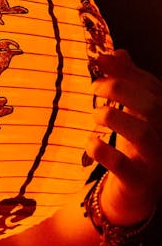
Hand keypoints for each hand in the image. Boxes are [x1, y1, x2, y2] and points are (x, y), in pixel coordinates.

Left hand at [85, 49, 161, 225]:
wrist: (134, 193)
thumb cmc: (133, 146)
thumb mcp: (132, 112)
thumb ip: (127, 82)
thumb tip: (117, 52)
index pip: (153, 87)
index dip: (127, 70)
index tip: (100, 59)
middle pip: (153, 106)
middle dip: (121, 90)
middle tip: (94, 87)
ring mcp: (156, 161)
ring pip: (143, 134)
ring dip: (115, 117)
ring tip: (96, 113)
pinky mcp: (139, 183)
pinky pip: (123, 166)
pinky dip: (104, 151)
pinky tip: (90, 142)